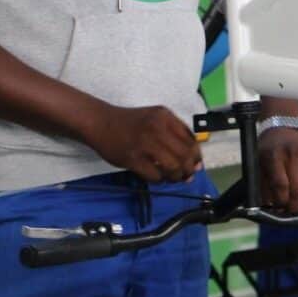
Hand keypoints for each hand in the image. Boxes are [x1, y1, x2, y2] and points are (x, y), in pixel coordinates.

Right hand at [82, 105, 201, 182]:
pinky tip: (158, 177)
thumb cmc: (130, 122)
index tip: (196, 164)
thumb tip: (193, 156)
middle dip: (189, 169)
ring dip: (176, 176)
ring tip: (174, 178)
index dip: (196, 155)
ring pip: (172, 166)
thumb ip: (174, 131)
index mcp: (166, 116)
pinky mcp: (132, 158)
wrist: (100, 122)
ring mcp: (144, 143)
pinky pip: (154, 175)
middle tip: (187, 175)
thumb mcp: (156, 117)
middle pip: (184, 155)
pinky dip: (159, 179)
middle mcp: (157, 128)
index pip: (191, 139)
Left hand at [257, 127, 297, 213]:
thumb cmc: (270, 147)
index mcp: (274, 155)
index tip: (280, 208)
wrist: (285, 125)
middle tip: (291, 209)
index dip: (281, 201)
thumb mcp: (259, 162)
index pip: (281, 185)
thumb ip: (263, 184)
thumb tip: (269, 205)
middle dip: (294, 205)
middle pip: (296, 189)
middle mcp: (292, 153)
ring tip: (297, 198)